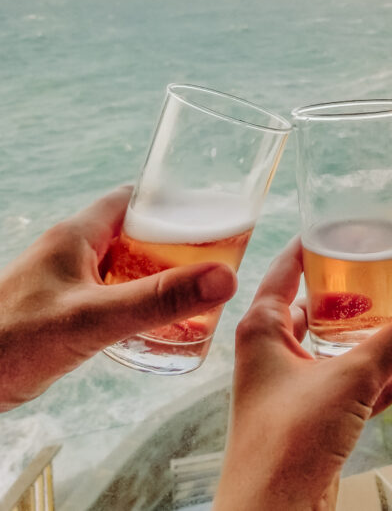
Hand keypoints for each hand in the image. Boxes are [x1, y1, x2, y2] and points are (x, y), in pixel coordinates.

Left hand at [0, 186, 236, 411]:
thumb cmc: (11, 341)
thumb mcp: (95, 317)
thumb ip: (158, 300)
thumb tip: (223, 278)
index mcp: (78, 235)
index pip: (134, 198)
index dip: (174, 200)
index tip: (210, 212)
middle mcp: (72, 252)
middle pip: (135, 234)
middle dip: (175, 246)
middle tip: (213, 262)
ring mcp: (65, 283)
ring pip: (124, 268)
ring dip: (157, 278)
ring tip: (195, 296)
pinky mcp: (61, 313)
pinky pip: (111, 298)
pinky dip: (137, 305)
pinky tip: (156, 327)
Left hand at [216, 238, 391, 510]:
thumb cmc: (289, 439)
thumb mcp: (347, 378)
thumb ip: (391, 346)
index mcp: (263, 328)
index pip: (286, 270)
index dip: (312, 246)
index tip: (338, 226)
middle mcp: (276, 353)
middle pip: (317, 308)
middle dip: (354, 294)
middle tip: (385, 270)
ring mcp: (297, 388)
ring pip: (343, 350)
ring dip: (382, 337)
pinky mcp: (318, 420)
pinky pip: (360, 386)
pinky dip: (391, 375)